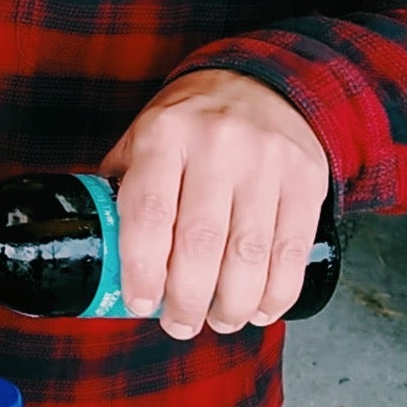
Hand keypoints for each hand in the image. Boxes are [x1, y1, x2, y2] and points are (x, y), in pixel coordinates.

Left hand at [100, 70, 328, 340]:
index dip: (143, 269)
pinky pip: (292, 252)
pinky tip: (258, 309)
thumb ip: (121, 189)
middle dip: (187, 300)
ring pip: (249, 254)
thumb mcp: (142, 137)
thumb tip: (101, 256)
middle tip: (179, 324)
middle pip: (200, 243)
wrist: (262, 82)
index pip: (149, 213)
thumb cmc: (190, 125)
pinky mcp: (306, 178)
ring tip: (218, 321)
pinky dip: (275, 293)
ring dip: (232, 304)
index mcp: (164, 135)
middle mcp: (217, 145)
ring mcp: (266, 161)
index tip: (141, 303)